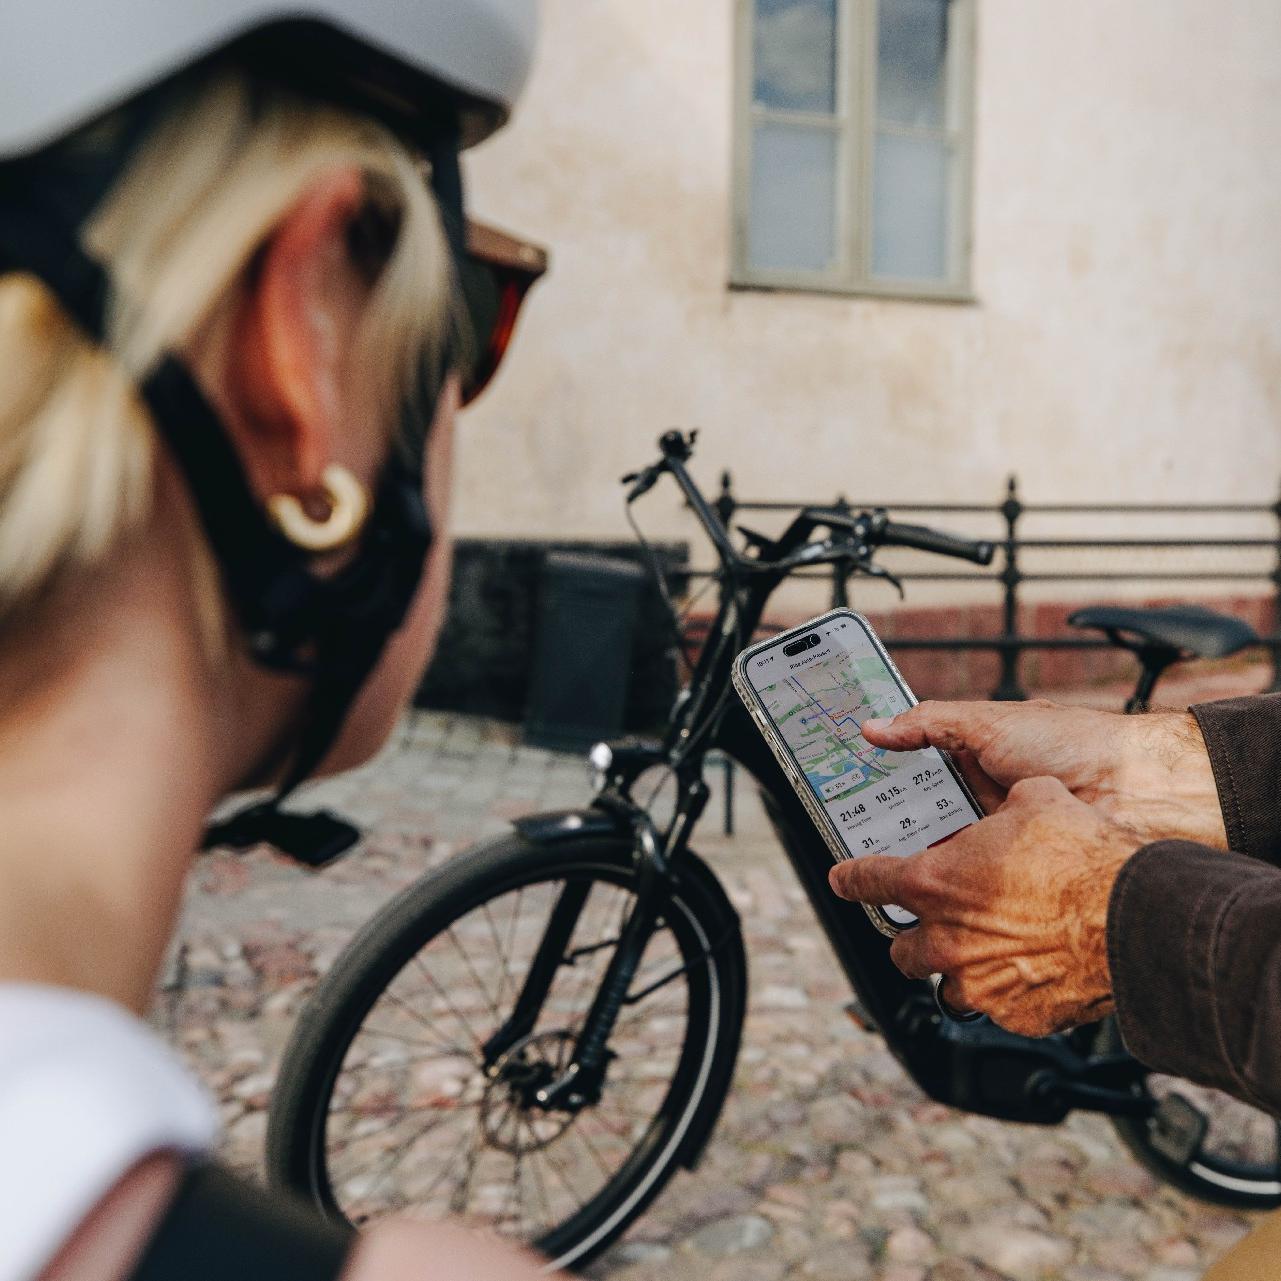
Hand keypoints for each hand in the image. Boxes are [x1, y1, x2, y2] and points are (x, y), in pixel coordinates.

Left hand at [829, 777, 1142, 1036]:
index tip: (842, 881)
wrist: (1135, 918)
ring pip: (948, 986)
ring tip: (989, 954)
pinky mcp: (1017, 1016)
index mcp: (935, 883)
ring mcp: (979, 983)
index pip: (870, 881)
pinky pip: (1000, 1008)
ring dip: (961, 970)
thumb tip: (1013, 801)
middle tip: (938, 924)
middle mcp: (946, 939)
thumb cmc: (1083, 859)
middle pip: (905, 949)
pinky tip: (1035, 972)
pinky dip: (1011, 994)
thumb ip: (1005, 809)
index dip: (851, 879)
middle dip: (917, 936)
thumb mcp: (1035, 802)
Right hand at [861, 699, 1225, 848]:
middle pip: (916, 812)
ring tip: (871, 862)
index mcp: (971, 757)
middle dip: (882, 822)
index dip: (877, 776)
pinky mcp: (1014, 873)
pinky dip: (945, 884)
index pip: (911, 768)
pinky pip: (969, 880)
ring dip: (909, 856)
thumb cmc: (1075, 743)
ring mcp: (996, 836)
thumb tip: (875, 727)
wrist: (1141, 790)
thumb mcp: (990, 721)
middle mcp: (980, 797)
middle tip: (845, 830)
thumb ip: (929, 723)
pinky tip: (917, 890)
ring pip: (937, 850)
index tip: (840, 783)